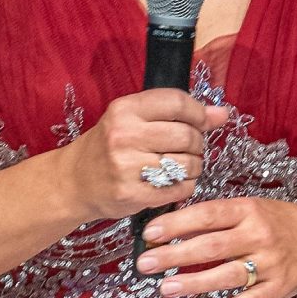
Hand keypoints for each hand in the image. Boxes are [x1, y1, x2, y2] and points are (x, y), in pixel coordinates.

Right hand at [61, 88, 231, 224]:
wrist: (75, 182)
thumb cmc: (109, 147)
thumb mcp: (133, 120)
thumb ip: (175, 114)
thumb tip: (222, 114)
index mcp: (125, 110)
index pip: (177, 103)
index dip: (199, 112)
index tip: (203, 121)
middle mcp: (124, 135)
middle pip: (186, 135)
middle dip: (198, 143)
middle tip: (191, 149)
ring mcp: (127, 167)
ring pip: (186, 164)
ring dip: (193, 167)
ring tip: (182, 167)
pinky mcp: (132, 194)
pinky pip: (178, 189)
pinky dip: (184, 187)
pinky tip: (174, 183)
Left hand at [136, 195, 296, 297]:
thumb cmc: (276, 223)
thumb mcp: (249, 209)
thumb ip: (215, 218)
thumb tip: (169, 228)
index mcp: (249, 210)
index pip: (208, 215)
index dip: (177, 223)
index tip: (150, 232)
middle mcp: (260, 236)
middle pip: (212, 246)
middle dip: (175, 255)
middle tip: (145, 263)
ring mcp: (270, 264)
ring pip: (227, 276)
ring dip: (194, 283)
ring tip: (165, 288)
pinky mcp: (278, 289)